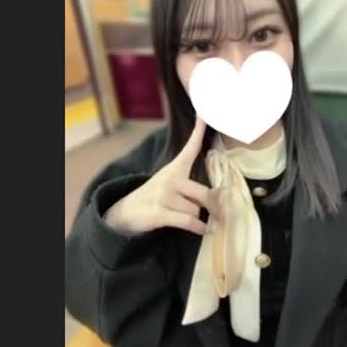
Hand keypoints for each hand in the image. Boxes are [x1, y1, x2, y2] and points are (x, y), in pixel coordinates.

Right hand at [106, 117, 212, 235]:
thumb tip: (221, 197)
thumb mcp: (170, 185)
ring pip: (196, 211)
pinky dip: (199, 228)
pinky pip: (189, 221)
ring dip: (196, 219)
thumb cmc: (155, 198)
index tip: (203, 115)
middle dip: (212, 206)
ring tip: (181, 216)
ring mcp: (163, 195)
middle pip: (206, 193)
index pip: (190, 148)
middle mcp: (170, 179)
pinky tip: (205, 230)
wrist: (124, 213)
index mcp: (174, 169)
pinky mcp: (159, 213)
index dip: (198, 131)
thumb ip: (194, 188)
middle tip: (215, 213)